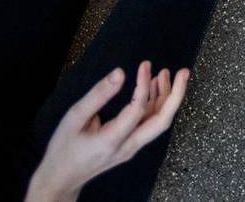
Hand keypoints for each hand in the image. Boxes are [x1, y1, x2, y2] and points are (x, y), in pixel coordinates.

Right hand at [26, 62, 188, 201]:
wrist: (61, 179)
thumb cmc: (64, 149)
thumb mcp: (74, 118)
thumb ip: (98, 95)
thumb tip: (120, 72)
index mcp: (112, 140)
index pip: (138, 110)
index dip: (144, 85)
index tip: (144, 65)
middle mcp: (128, 147)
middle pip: (162, 122)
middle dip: (176, 95)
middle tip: (183, 71)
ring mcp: (131, 148)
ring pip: (157, 123)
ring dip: (166, 98)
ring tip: (165, 73)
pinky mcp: (131, 146)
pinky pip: (149, 125)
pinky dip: (155, 106)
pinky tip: (153, 88)